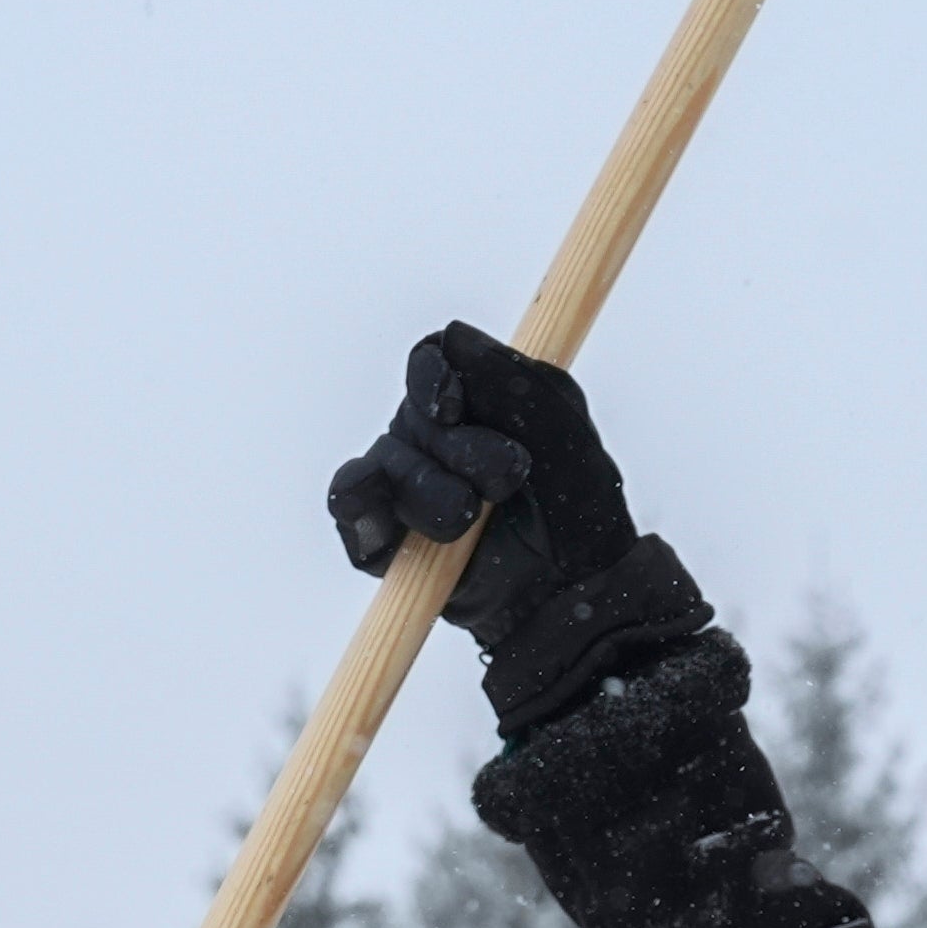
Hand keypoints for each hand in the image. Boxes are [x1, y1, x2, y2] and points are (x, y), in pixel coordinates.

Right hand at [326, 321, 638, 636]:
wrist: (571, 593)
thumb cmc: (576, 509)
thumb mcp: (560, 430)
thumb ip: (509, 379)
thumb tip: (453, 334)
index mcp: (473, 402)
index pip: (431, 363)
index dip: (432, 378)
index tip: (454, 406)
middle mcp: (431, 438)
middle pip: (411, 416)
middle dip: (459, 448)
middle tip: (508, 479)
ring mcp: (404, 487)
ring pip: (385, 466)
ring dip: (429, 491)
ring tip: (468, 519)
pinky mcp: (383, 539)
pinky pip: (350, 509)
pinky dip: (357, 505)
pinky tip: (378, 512)